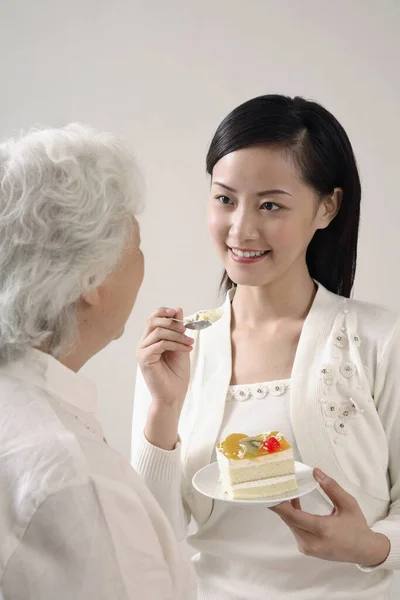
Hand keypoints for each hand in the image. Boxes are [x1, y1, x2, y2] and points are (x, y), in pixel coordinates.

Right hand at [137, 307, 193, 409]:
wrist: (174, 395)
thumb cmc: (176, 373)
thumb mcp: (181, 345)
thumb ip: (178, 329)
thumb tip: (178, 309)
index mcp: (150, 339)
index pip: (153, 317)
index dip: (164, 312)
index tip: (178, 313)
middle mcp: (143, 343)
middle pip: (153, 321)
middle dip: (173, 323)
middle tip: (186, 330)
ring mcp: (142, 351)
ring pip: (158, 332)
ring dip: (178, 335)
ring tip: (190, 343)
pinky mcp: (144, 359)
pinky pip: (160, 344)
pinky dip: (176, 344)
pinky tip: (187, 349)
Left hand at [270, 468, 389, 566]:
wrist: (363, 551)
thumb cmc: (356, 526)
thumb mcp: (348, 503)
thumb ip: (331, 487)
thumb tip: (315, 471)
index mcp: (322, 529)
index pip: (293, 516)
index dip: (278, 505)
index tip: (270, 493)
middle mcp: (312, 542)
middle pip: (289, 519)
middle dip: (281, 502)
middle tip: (276, 485)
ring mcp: (308, 548)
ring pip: (290, 524)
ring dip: (287, 509)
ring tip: (286, 490)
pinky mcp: (307, 549)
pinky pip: (295, 529)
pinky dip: (292, 516)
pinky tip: (294, 503)